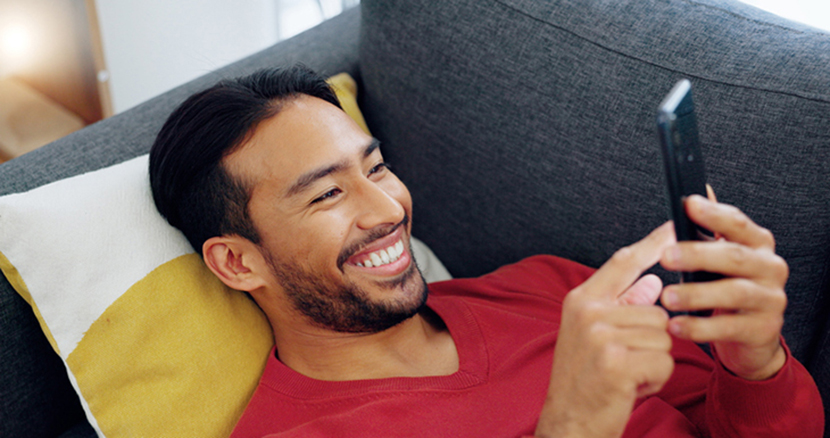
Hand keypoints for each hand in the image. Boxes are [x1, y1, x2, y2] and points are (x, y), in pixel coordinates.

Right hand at [536, 223, 675, 437]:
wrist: (569, 423)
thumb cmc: (585, 381)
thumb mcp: (597, 336)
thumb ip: (624, 305)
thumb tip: (654, 281)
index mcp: (581, 300)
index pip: (624, 262)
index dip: (653, 243)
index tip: (677, 224)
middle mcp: (588, 312)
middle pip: (656, 309)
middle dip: (652, 341)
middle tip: (624, 361)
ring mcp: (600, 335)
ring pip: (663, 336)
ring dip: (654, 362)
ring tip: (625, 375)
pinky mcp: (616, 362)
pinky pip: (663, 360)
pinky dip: (655, 379)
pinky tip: (630, 387)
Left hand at [660, 195, 787, 379]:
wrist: (749, 335)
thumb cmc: (727, 286)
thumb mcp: (720, 256)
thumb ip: (712, 227)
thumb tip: (701, 190)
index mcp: (758, 244)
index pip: (737, 223)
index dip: (714, 214)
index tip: (688, 204)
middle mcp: (770, 267)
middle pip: (734, 256)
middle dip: (697, 254)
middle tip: (666, 256)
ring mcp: (771, 299)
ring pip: (734, 292)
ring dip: (696, 294)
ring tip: (667, 297)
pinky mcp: (764, 329)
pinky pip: (729, 327)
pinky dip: (699, 327)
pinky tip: (675, 325)